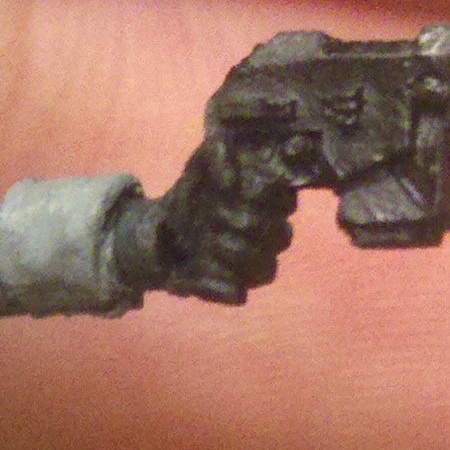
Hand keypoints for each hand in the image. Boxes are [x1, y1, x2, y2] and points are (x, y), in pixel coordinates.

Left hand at [151, 143, 303, 302]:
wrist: (162, 224)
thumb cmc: (195, 189)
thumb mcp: (203, 161)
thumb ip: (219, 155)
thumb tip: (230, 183)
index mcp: (271, 203)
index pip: (287, 204)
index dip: (264, 197)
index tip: (231, 189)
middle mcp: (270, 235)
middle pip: (282, 238)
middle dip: (247, 223)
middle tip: (214, 213)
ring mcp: (254, 263)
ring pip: (267, 270)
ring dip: (235, 254)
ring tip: (208, 242)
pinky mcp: (233, 287)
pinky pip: (237, 293)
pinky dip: (215, 282)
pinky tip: (195, 266)